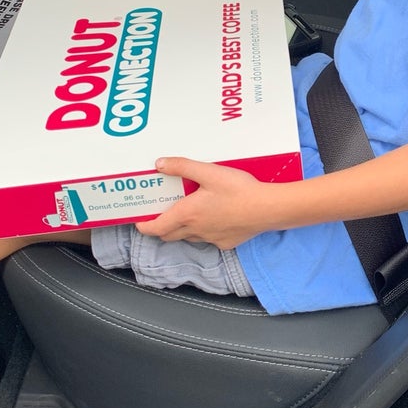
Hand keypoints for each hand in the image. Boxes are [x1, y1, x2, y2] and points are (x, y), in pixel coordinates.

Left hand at [134, 158, 278, 249]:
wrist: (268, 208)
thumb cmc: (238, 190)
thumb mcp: (209, 172)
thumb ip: (182, 167)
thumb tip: (159, 164)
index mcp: (187, 214)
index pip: (156, 228)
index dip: (144, 227)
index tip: (139, 222)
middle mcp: (196, 231)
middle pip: (169, 235)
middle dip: (161, 228)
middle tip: (159, 216)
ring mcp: (211, 239)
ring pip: (188, 238)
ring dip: (182, 229)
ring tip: (186, 214)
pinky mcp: (226, 243)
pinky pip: (208, 240)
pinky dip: (204, 232)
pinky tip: (215, 219)